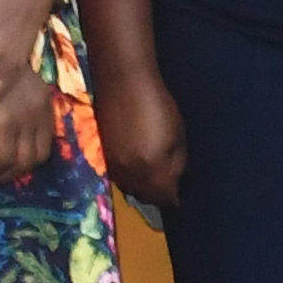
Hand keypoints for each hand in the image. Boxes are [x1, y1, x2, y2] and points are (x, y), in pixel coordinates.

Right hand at [0, 68, 59, 180]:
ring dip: (3, 174)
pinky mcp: (3, 126)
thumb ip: (17, 104)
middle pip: (38, 156)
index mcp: (42, 101)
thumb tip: (7, 131)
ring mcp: (22, 120)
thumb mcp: (11, 84)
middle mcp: (38, 112)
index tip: (12, 163)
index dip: (30, 158)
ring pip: (22, 163)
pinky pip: (3, 159)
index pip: (46, 140)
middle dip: (17, 171)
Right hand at [100, 63, 185, 211]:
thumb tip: (175, 180)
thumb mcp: (177, 133)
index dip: (174, 200)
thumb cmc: (157, 103)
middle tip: (168, 190)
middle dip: (158, 196)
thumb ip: (177, 162)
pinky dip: (129, 179)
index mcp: (152, 167)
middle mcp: (130, 173)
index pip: (164, 196)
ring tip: (153, 182)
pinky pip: (118, 178)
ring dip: (142, 189)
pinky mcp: (102, 157)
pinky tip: (136, 170)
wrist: (122, 82)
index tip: (180, 200)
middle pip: (145, 196)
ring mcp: (113, 166)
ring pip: (129, 189)